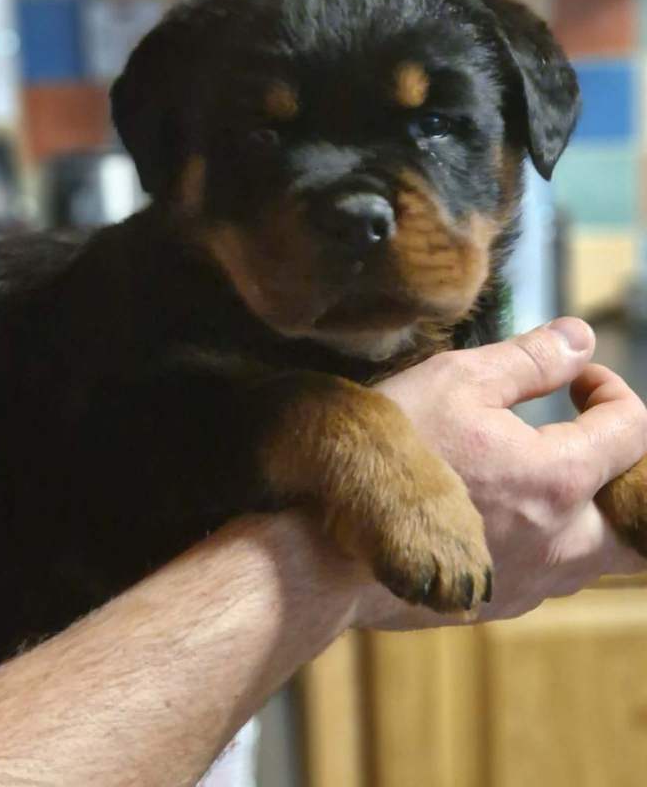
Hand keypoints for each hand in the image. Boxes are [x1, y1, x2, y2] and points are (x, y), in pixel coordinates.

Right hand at [350, 318, 646, 628]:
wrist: (327, 541)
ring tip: (543, 470)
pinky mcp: (500, 604)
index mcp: (558, 478)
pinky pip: (553, 573)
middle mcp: (561, 542)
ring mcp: (533, 582)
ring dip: (590, 506)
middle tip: (586, 436)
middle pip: (639, 514)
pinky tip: (502, 511)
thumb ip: (530, 359)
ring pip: (600, 550)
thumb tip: (581, 337)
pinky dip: (550, 538)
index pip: (632, 430)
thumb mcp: (456, 382)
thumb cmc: (389, 453)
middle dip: (627, 470)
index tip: (578, 377)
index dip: (612, 389)